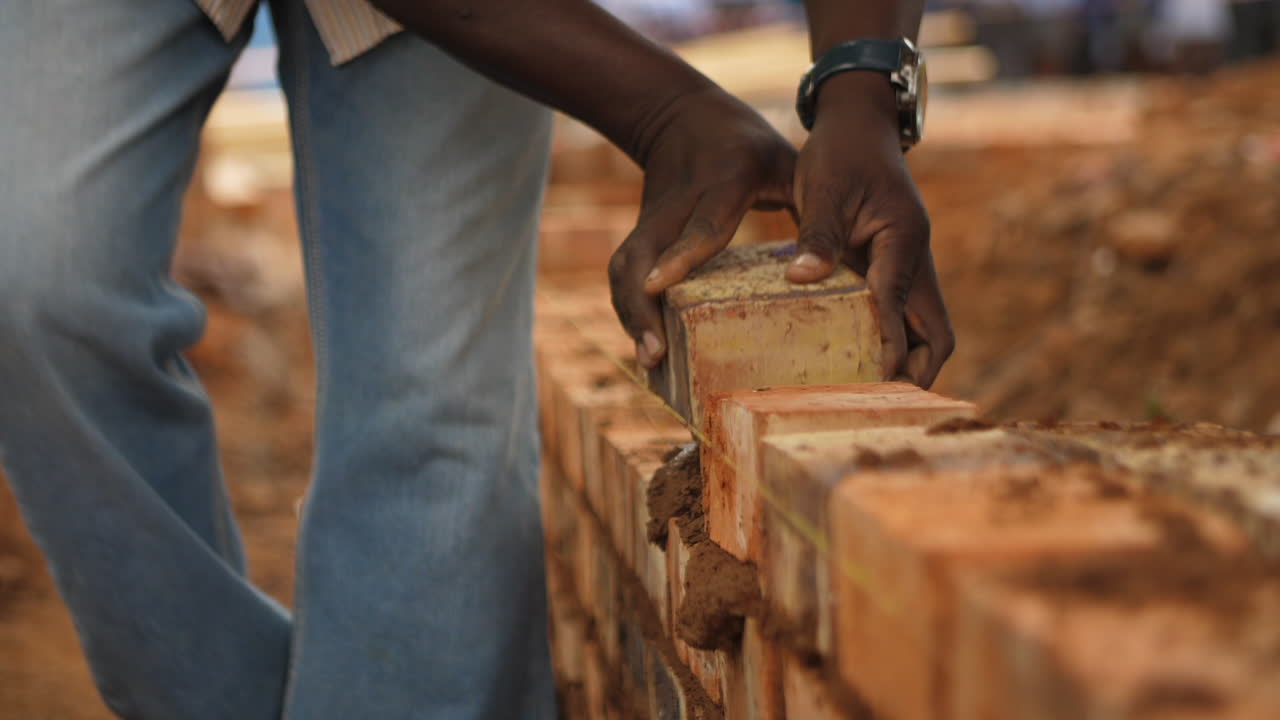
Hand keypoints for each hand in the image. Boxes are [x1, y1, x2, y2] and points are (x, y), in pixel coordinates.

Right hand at [608, 87, 796, 368]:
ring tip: (649, 362)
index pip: (701, 224)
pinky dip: (629, 311)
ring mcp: (651, 218)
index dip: (680, 255)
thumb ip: (811, 208)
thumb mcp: (786, 161)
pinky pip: (623, 276)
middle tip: (654, 357)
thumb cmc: (749, 145)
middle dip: (641, 306)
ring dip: (631, 315)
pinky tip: (644, 345)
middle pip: (643, 255)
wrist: (678, 115)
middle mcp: (678, 202)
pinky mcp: (639, 233)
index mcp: (723, 181)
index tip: (659, 287)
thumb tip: (837, 270)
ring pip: (624, 267)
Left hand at [784, 72, 953, 387]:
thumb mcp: (823, 189)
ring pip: (920, 327)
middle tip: (880, 404)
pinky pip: (895, 314)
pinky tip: (853, 360)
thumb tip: (802, 278)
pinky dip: (885, 340)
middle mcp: (914, 258)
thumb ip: (817, 234)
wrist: (857, 123)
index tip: (874, 381)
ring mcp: (905, 265)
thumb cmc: (841, 150)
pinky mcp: (887, 267)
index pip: (902, 305)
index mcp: (905, 239)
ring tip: (867, 395)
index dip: (890, 344)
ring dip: (902, 359)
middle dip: (915, 370)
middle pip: (935, 331)